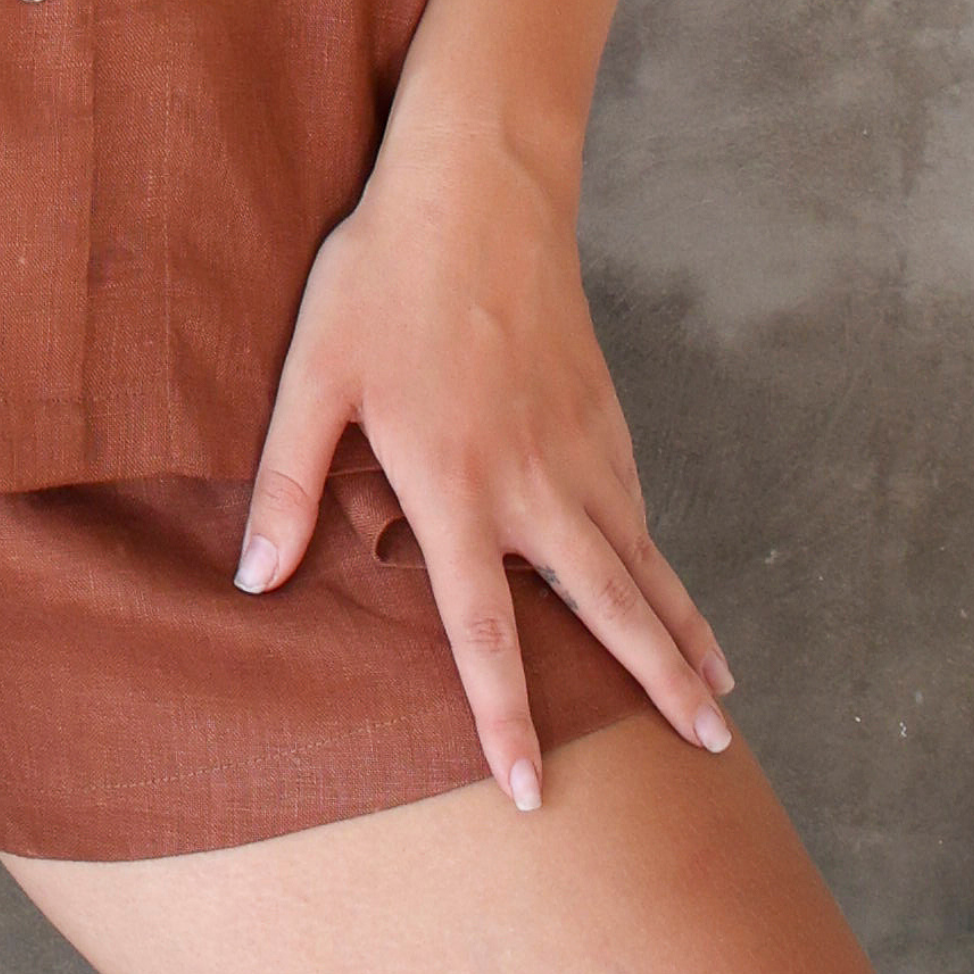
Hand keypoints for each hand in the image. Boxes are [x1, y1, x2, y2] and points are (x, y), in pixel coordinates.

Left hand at [234, 104, 733, 812]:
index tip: (527, 792)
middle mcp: (533, 479)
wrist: (479, 180)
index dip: (503, 716)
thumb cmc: (382, 274)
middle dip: (660, 685)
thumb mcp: (313, 373)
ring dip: (682, 630)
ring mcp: (580, 442)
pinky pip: (637, 503)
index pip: (482, 629)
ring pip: (643, 559)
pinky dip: (662, 557)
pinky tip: (670, 588)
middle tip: (712, 754)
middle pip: (608, 606)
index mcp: (455, 482)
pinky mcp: (603, 407)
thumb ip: (287, 481)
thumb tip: (254, 580)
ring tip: (718, 697)